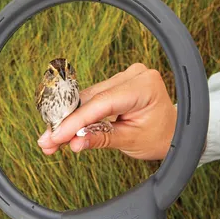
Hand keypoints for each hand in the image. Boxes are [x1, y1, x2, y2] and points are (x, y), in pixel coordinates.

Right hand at [37, 63, 176, 159]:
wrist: (172, 132)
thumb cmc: (159, 136)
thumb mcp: (130, 141)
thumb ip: (101, 139)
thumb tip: (74, 143)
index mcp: (144, 86)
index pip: (102, 102)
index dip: (76, 120)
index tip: (56, 136)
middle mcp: (134, 75)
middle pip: (91, 98)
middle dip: (68, 122)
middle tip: (47, 141)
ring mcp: (125, 76)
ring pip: (88, 98)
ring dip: (69, 119)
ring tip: (52, 140)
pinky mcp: (117, 82)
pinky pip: (93, 97)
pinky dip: (79, 114)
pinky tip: (63, 128)